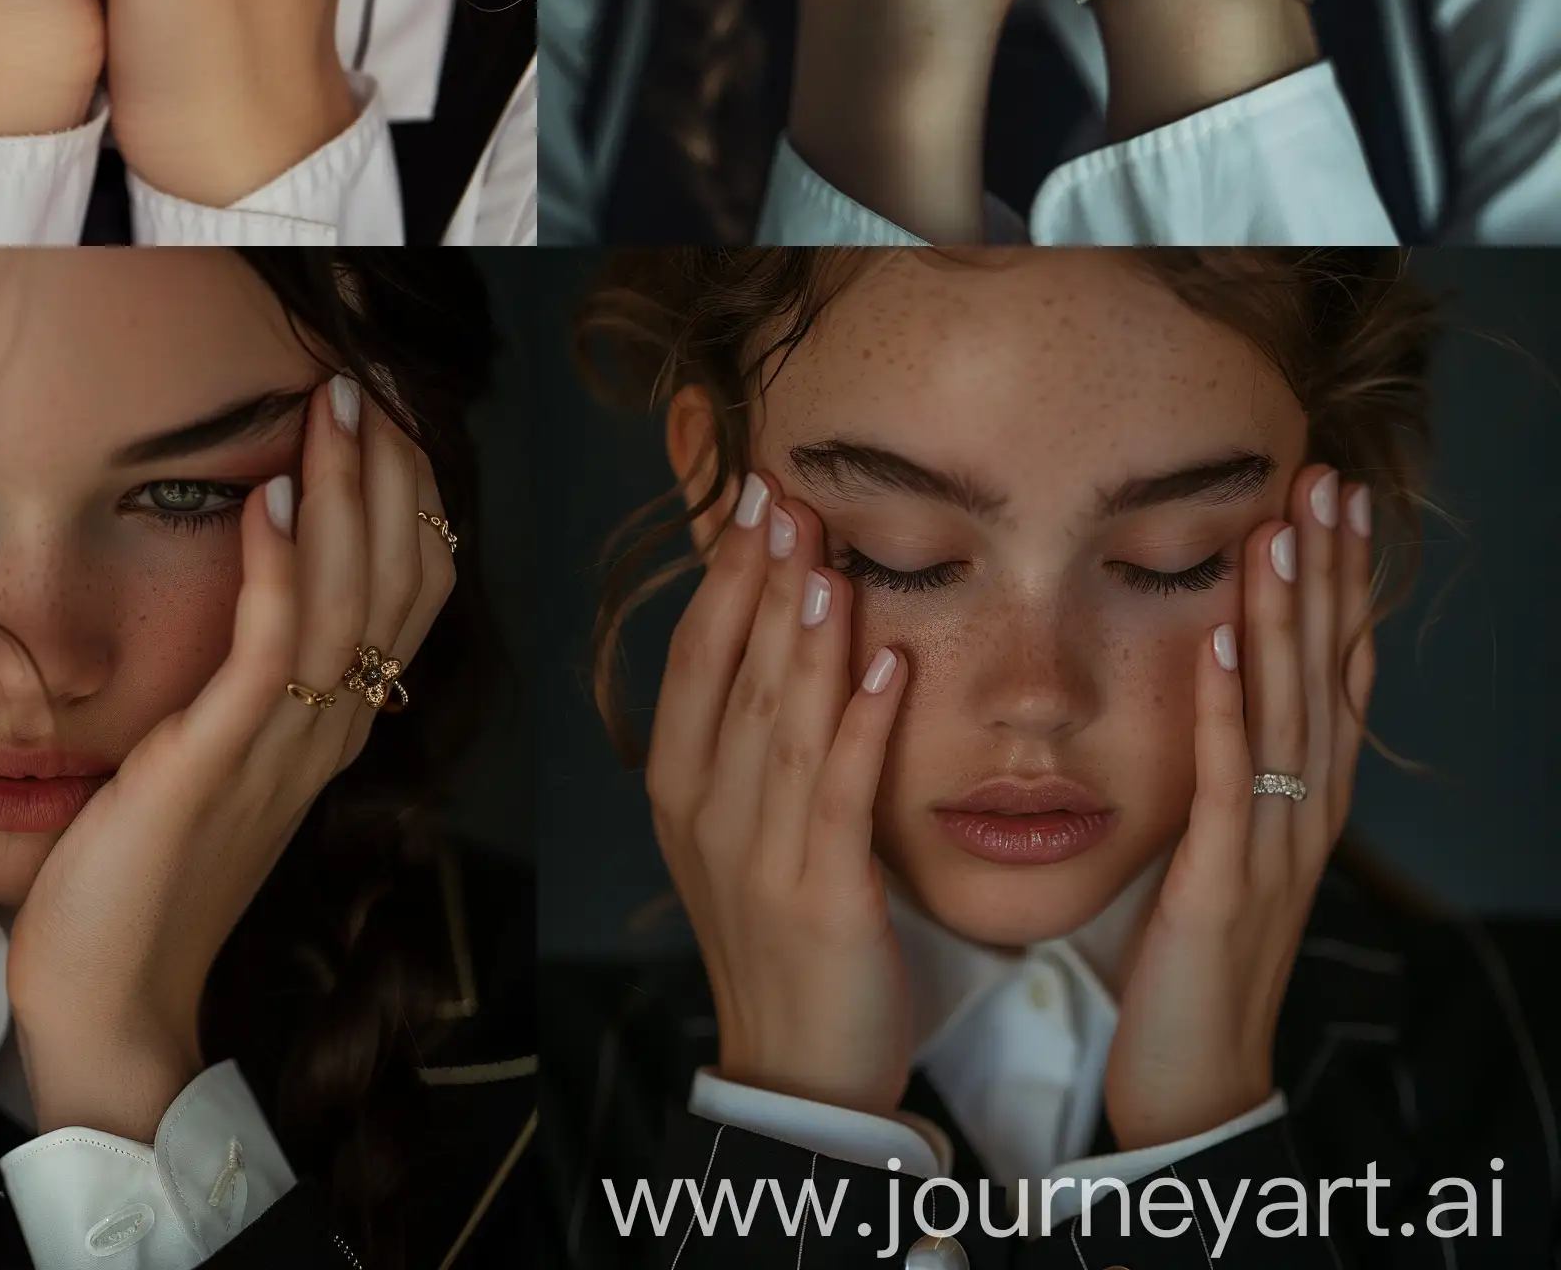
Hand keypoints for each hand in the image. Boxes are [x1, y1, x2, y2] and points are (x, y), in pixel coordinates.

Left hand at [4, 374, 456, 1139]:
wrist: (106, 1000)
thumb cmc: (145, 872)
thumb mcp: (217, 759)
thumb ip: (252, 681)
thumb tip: (257, 583)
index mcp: (334, 725)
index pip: (412, 590)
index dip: (414, 498)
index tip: (389, 413)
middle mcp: (330, 729)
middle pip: (403, 579)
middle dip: (394, 471)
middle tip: (369, 381)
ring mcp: (284, 748)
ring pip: (353, 597)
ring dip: (349, 490)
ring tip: (334, 405)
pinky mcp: (220, 762)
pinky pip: (272, 649)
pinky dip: (285, 566)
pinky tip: (274, 496)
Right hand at [647, 470, 913, 1118]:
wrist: (794, 1070)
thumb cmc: (774, 933)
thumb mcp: (734, 827)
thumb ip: (746, 734)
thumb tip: (776, 623)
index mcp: (678, 787)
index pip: (693, 659)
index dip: (723, 576)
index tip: (751, 501)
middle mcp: (705, 810)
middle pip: (736, 672)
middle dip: (764, 579)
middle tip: (789, 496)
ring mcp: (757, 854)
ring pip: (783, 722)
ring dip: (807, 635)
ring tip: (827, 557)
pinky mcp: (821, 896)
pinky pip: (842, 794)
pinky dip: (862, 726)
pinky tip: (887, 666)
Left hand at [1104, 463, 1375, 1148]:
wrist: (1196, 1073)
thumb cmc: (1201, 954)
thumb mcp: (1231, 843)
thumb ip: (1237, 769)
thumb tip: (1229, 687)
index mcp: (1305, 800)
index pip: (1335, 671)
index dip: (1341, 585)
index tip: (1332, 498)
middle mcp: (1305, 812)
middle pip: (1326, 674)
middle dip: (1327, 574)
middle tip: (1326, 481)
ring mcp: (1273, 845)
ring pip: (1288, 710)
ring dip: (1286, 616)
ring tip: (1279, 529)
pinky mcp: (1225, 881)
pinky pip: (1229, 776)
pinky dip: (1228, 703)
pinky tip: (1224, 637)